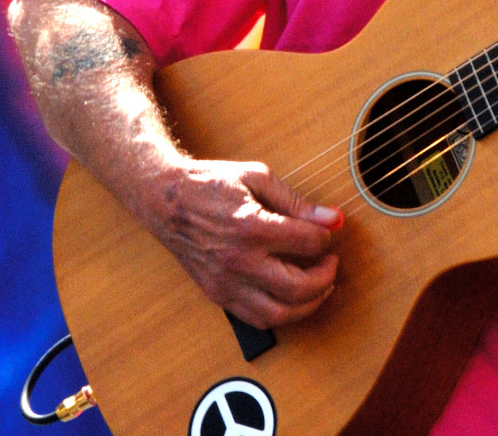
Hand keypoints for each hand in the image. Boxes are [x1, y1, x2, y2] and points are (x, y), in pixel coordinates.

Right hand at [144, 159, 342, 329]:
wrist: (166, 201)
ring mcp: (226, 283)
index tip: (330, 230)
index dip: (327, 237)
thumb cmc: (212, 184)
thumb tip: (331, 218)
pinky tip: (292, 297)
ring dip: (308, 305)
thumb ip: (297, 202)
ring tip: (319, 285)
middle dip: (326, 277)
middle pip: (297, 288)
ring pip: (278, 314)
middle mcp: (238, 262)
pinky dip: (281, 314)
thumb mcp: (258, 177)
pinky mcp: (217, 295)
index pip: (307, 243)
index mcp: (251, 227)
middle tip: (331, 262)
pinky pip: (255, 318)